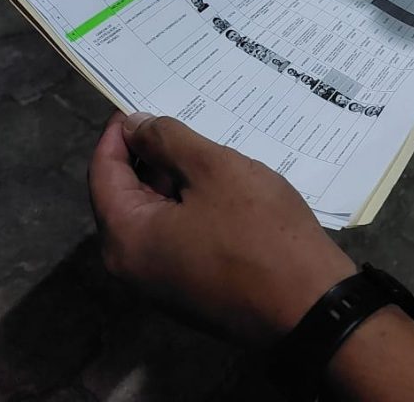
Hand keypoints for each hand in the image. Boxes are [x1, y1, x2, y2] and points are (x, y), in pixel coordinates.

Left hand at [88, 112, 356, 346]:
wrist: (311, 306)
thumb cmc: (260, 231)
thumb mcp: (214, 169)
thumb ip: (167, 141)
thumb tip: (135, 126)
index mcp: (126, 237)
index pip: (102, 173)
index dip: (119, 133)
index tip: (143, 105)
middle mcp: (132, 267)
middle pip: (124, 197)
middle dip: (148, 157)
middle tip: (181, 122)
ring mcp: (162, 286)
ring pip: (153, 219)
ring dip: (172, 182)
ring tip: (206, 151)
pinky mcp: (192, 293)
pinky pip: (175, 239)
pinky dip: (187, 208)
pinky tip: (220, 190)